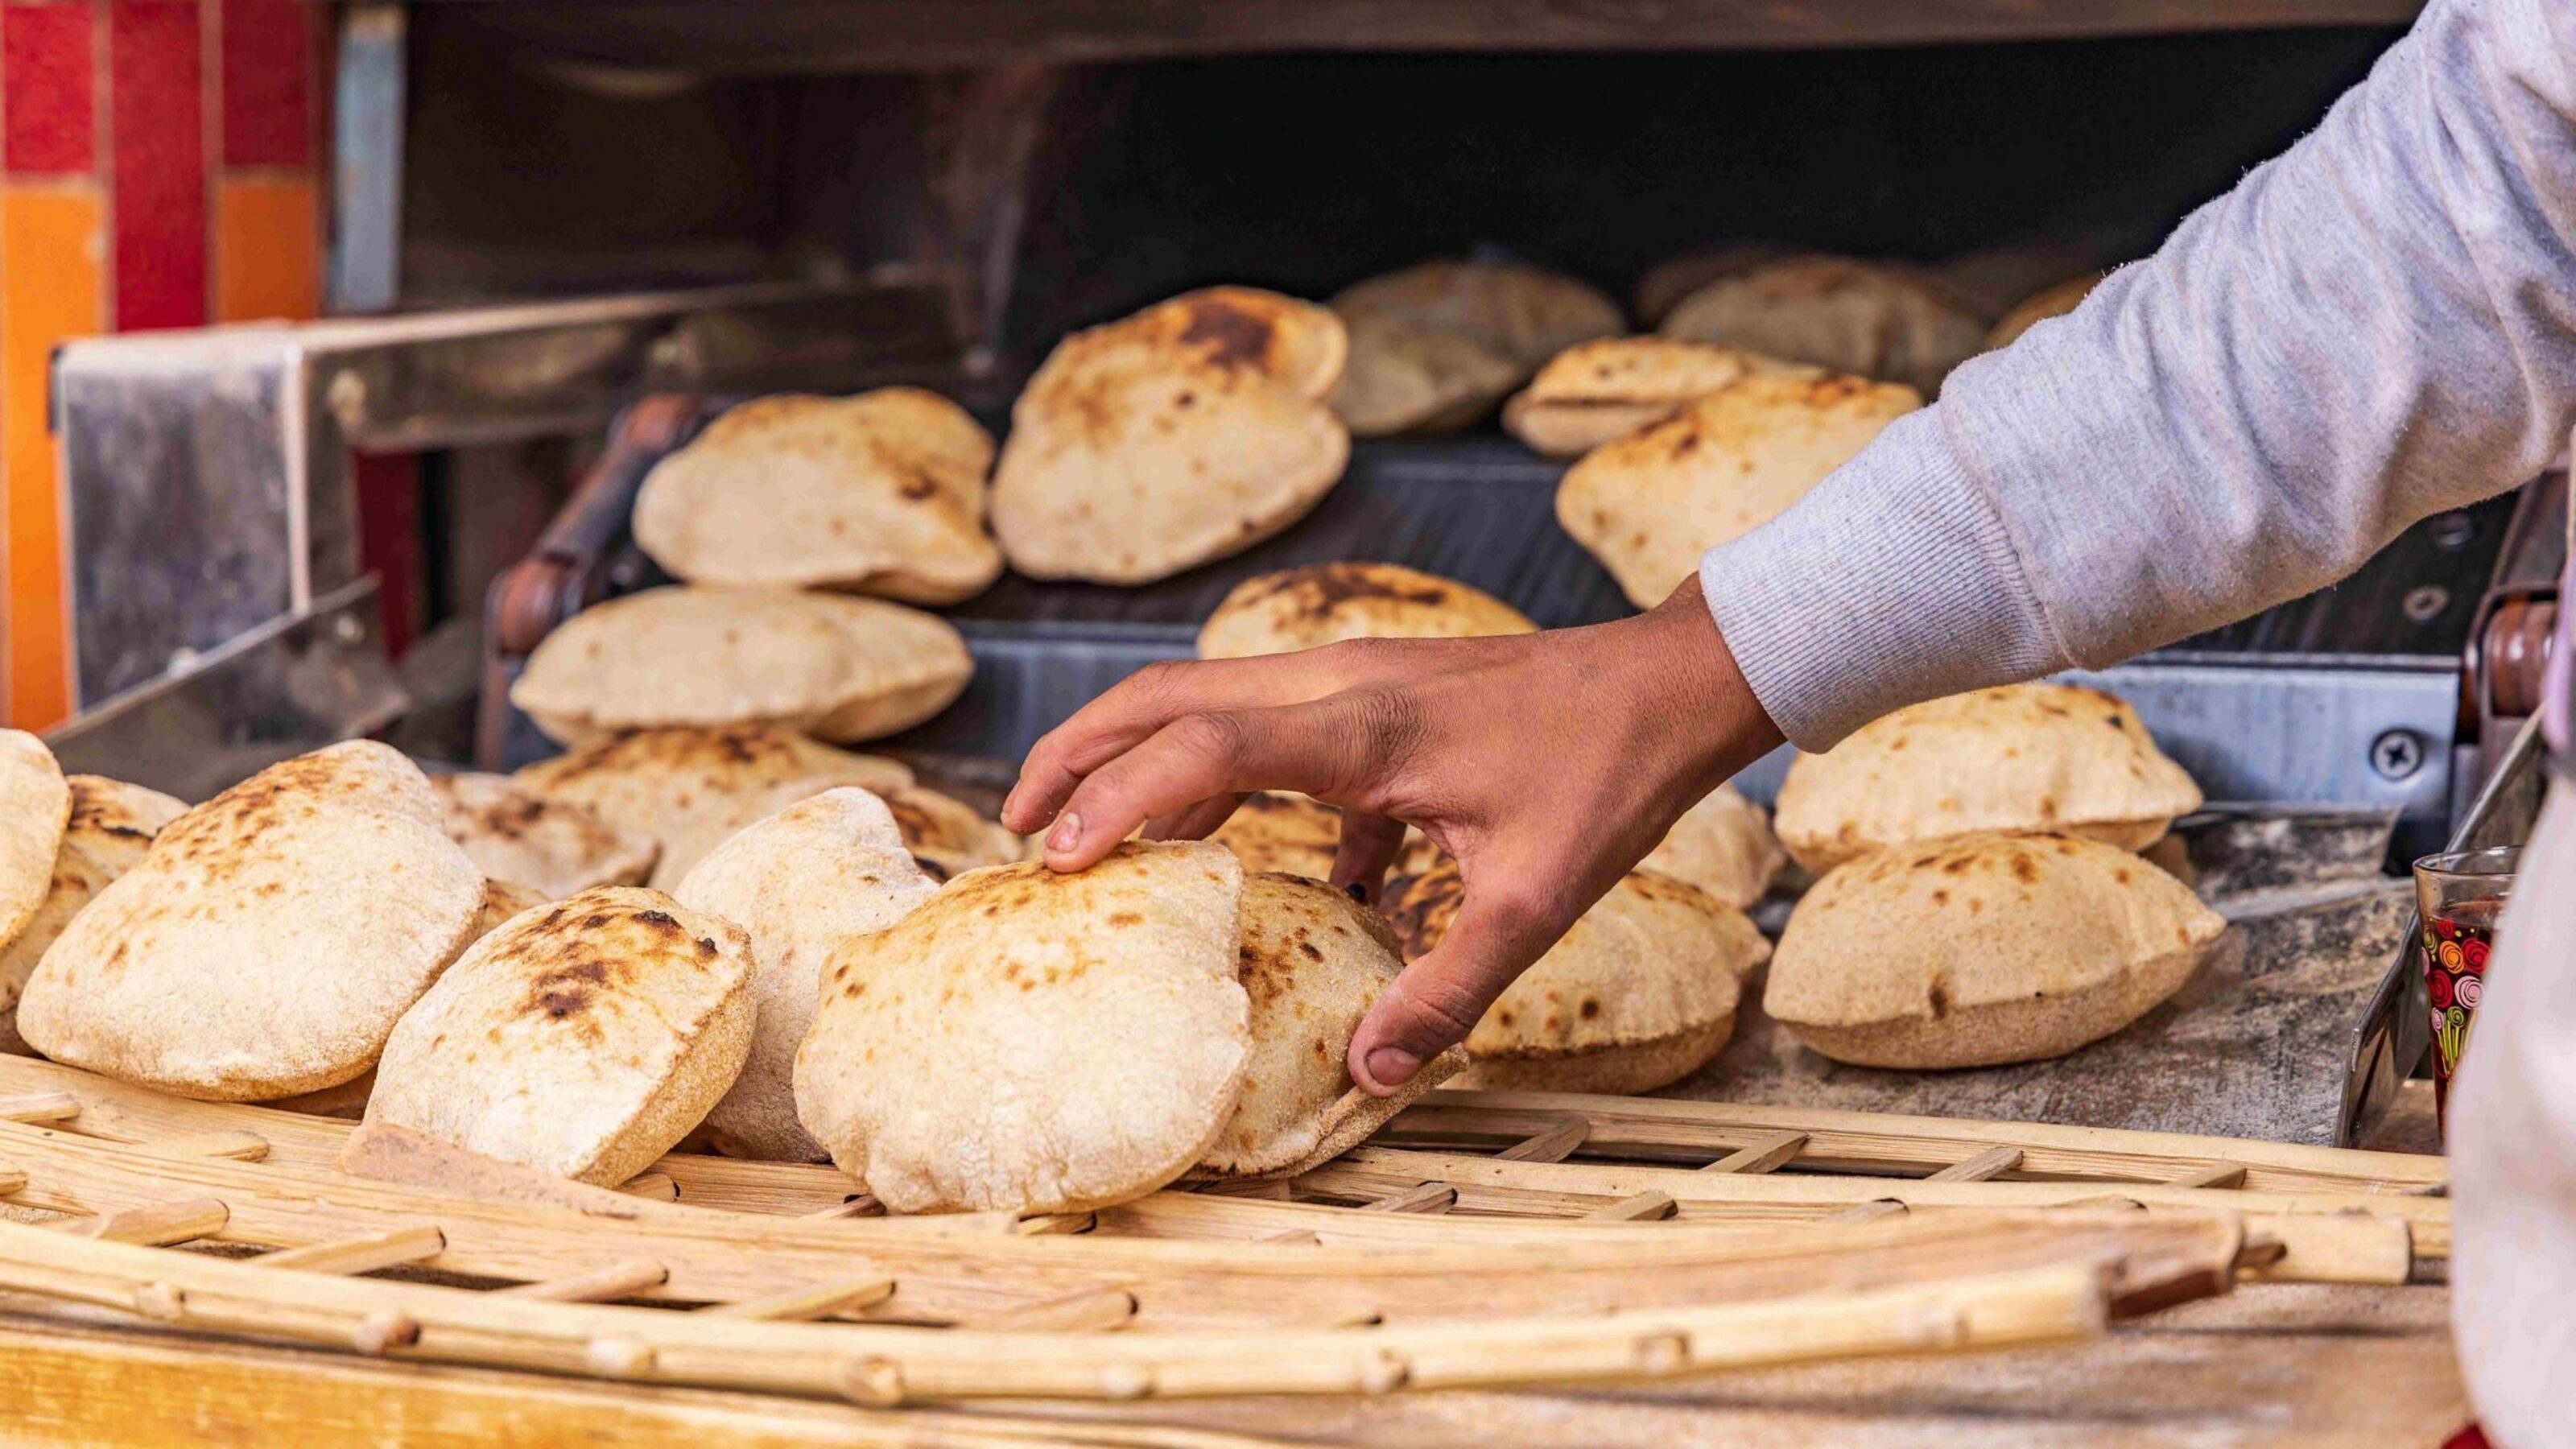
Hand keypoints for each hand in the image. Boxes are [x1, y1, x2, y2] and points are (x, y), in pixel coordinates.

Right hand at [1000, 577, 1783, 1093]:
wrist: (1670, 683)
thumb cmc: (1608, 777)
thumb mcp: (1536, 902)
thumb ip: (1449, 990)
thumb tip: (1370, 1073)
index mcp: (1359, 727)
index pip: (1199, 743)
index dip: (1115, 796)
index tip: (1049, 860)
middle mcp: (1334, 685)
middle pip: (1164, 694)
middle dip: (1077, 755)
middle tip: (1013, 832)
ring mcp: (1348, 681)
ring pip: (1204, 698)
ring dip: (1133, 758)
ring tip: (1078, 835)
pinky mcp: (1371, 697)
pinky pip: (1264, 727)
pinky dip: (1218, 777)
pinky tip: (1232, 856)